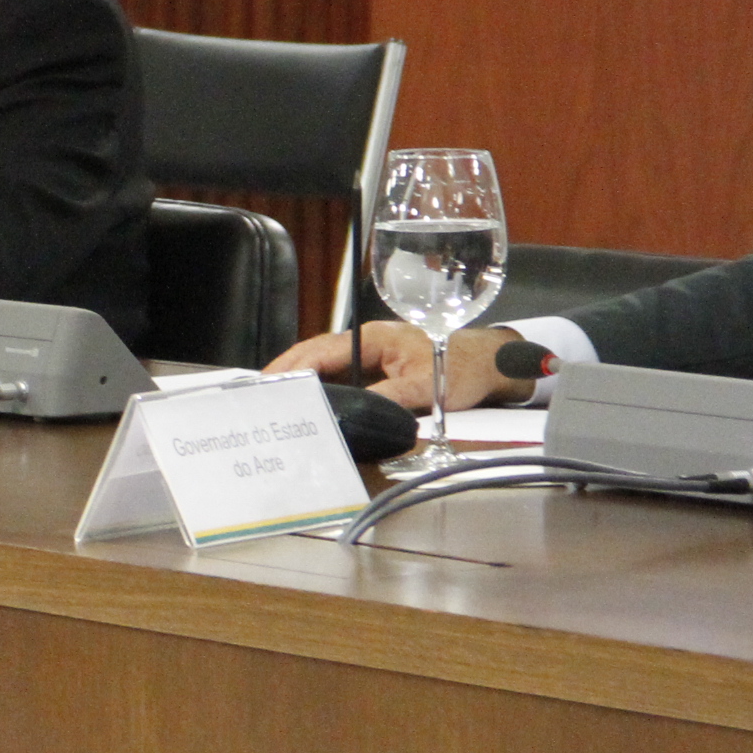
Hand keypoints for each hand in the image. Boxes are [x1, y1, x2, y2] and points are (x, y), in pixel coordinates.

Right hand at [265, 320, 537, 412]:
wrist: (492, 363)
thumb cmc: (462, 367)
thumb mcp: (427, 386)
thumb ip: (391, 398)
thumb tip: (359, 413)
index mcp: (372, 338)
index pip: (321, 351)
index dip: (293, 368)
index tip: (270, 384)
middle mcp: (365, 342)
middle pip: (314, 354)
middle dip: (287, 372)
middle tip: (260, 395)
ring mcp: (369, 354)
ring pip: (324, 364)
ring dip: (301, 379)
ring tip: (276, 400)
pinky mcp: (375, 367)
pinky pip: (339, 374)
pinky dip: (320, 385)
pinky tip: (309, 402)